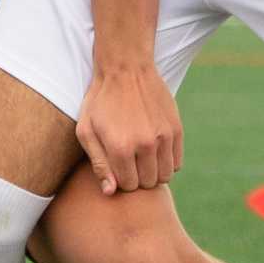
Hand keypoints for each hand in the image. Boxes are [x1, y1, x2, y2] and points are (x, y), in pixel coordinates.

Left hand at [75, 64, 182, 194]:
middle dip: (137, 178)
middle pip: (148, 183)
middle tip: (128, 162)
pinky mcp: (176, 129)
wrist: (125, 69)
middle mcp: (145, 145)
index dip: (120, 181)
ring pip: (165, 176)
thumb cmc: (100, 101)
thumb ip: (99, 164)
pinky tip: (154, 152)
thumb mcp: (86, 131)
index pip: (128, 186)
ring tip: (142, 159)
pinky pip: (177, 163)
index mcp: (120, 147)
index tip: (116, 167)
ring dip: (153, 172)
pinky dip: (166, 162)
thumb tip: (111, 192)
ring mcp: (164, 137)